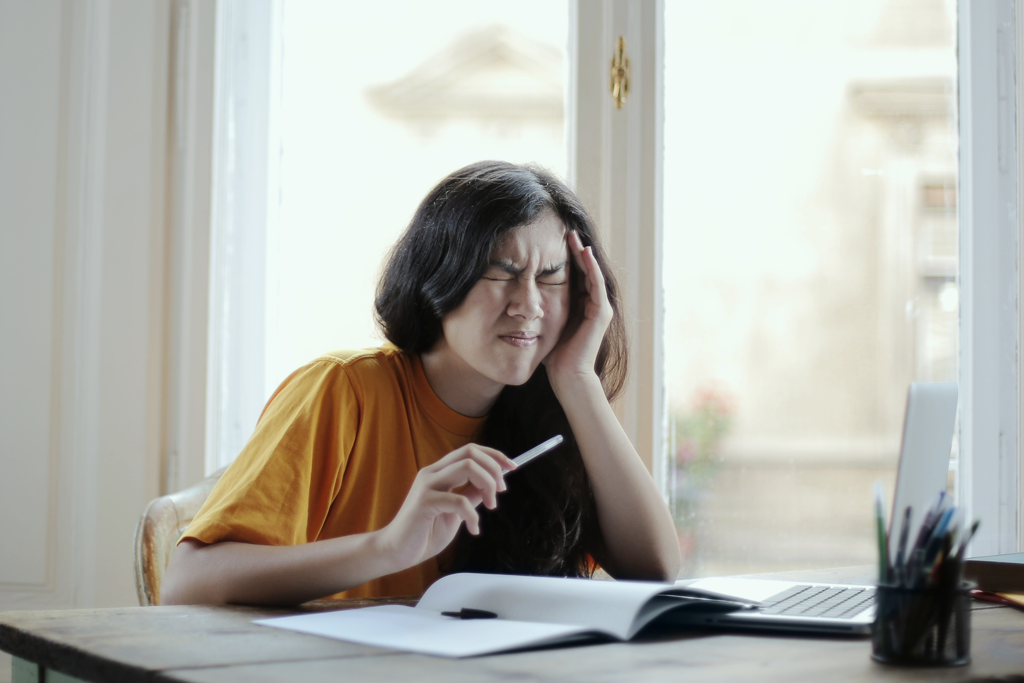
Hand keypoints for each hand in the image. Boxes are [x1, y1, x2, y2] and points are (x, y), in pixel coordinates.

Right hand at [377, 444, 515, 570]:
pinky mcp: (425, 502)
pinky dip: (473, 515)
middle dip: (494, 468)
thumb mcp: (455, 512)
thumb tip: (491, 487)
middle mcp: (432, 473)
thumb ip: (470, 496)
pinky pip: (459, 500)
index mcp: (439, 472)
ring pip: (468, 467)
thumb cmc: (424, 533)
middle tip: (501, 490)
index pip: (471, 450)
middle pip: (471, 453)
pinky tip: (473, 529)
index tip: (512, 468)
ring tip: (491, 506)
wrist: (397, 551)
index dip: (495, 455)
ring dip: (488, 485)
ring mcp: (427, 485)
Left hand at [543, 230, 613, 381]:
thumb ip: (538, 309)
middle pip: (584, 270)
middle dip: (574, 250)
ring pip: (591, 273)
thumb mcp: (544, 323)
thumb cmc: (553, 355)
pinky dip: (591, 267)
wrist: (567, 375)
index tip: (552, 241)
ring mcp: (599, 308)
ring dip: (583, 253)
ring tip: (573, 235)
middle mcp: (591, 304)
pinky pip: (596, 284)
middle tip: (565, 230)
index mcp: (579, 305)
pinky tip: (583, 252)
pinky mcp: (601, 313)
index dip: (564, 258)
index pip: (573, 275)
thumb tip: (516, 297)